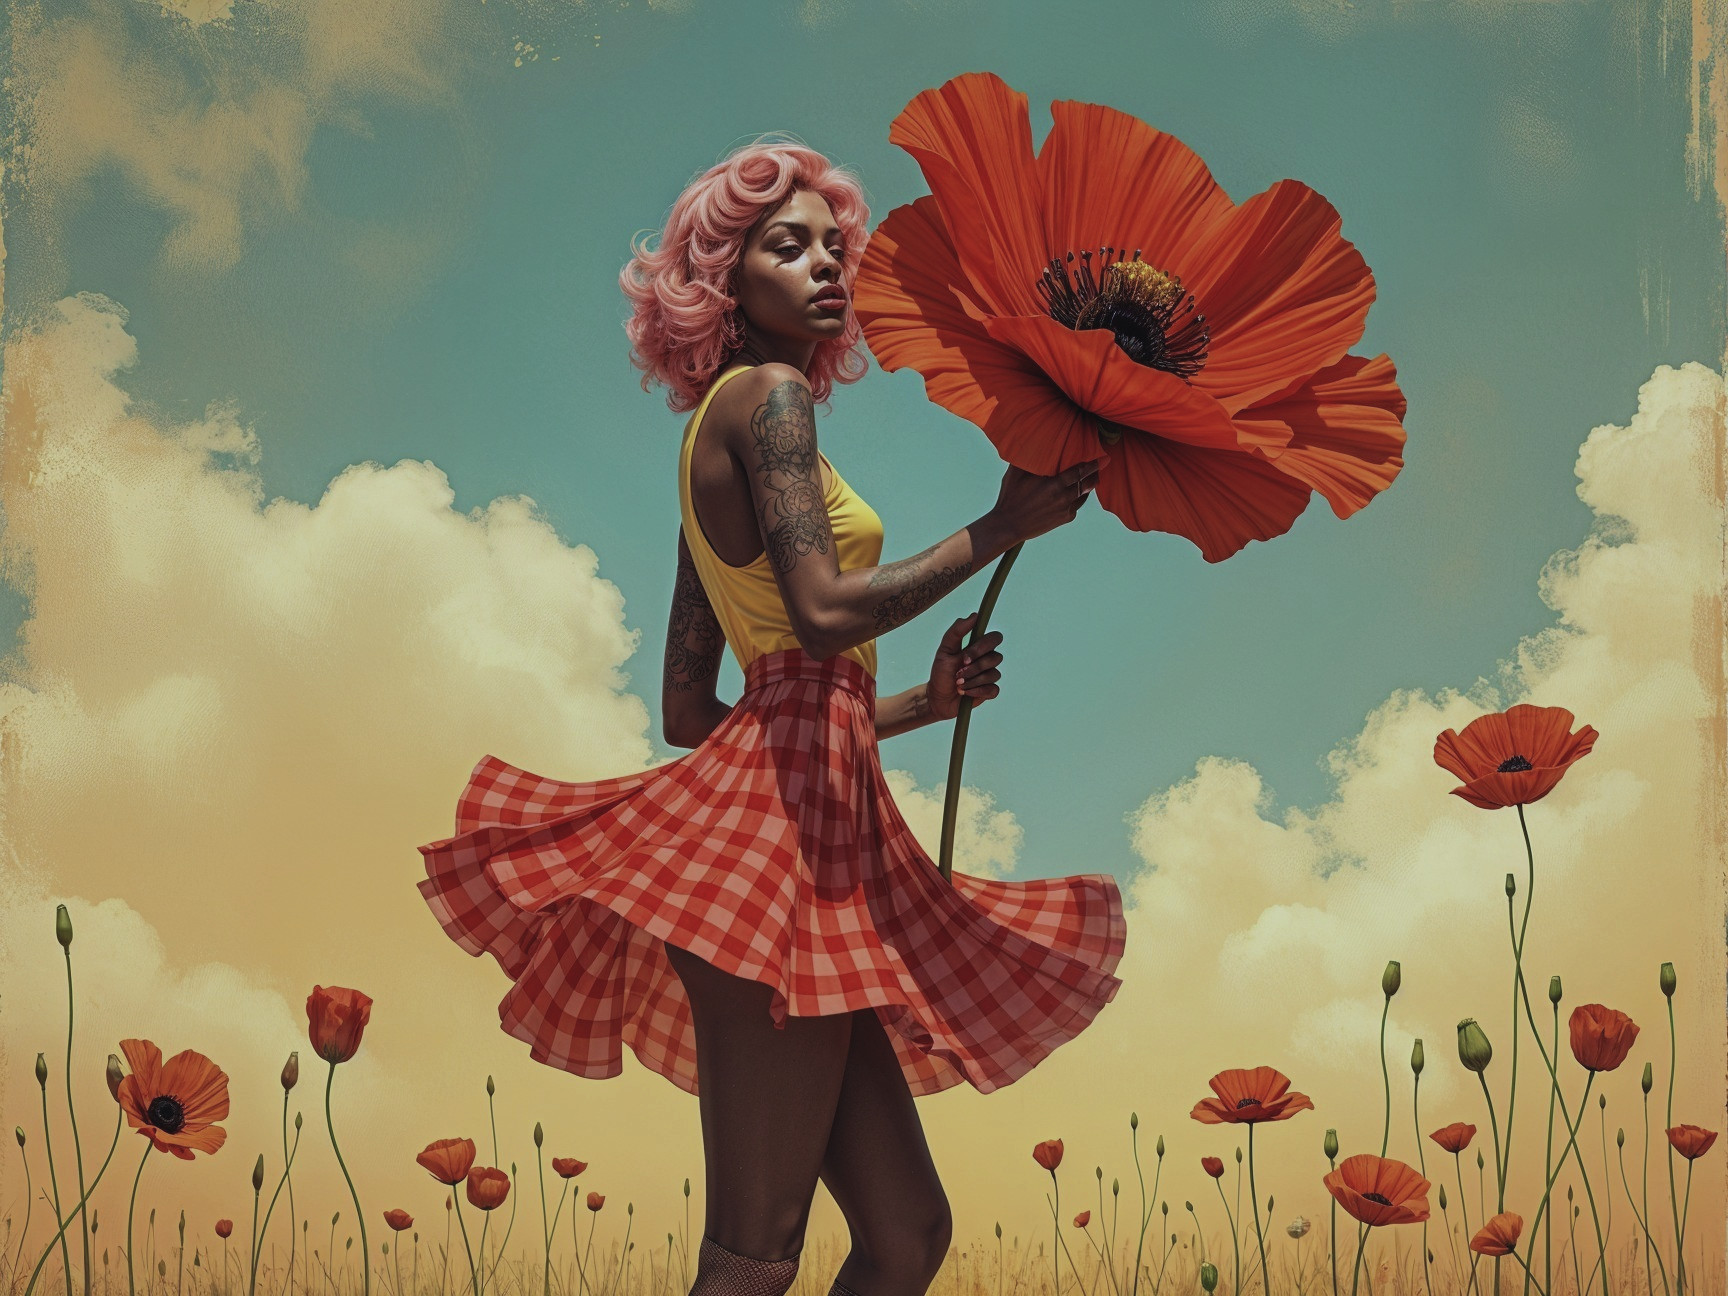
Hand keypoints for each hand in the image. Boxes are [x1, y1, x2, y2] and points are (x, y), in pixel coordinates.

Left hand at [926, 612, 1003, 722]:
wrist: (938, 697)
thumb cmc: (941, 672)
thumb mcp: (944, 650)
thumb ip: (957, 631)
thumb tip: (974, 616)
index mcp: (978, 647)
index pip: (994, 638)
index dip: (982, 648)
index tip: (965, 657)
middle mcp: (987, 659)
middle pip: (996, 657)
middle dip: (975, 667)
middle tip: (959, 673)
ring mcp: (990, 675)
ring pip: (993, 674)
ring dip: (972, 680)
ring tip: (958, 684)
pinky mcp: (990, 691)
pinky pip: (993, 689)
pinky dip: (976, 691)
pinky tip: (965, 692)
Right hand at [990, 455, 1106, 545]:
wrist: (1009, 525)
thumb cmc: (1010, 497)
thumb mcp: (1015, 473)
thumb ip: (1028, 458)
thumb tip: (1033, 440)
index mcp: (1053, 484)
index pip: (1080, 471)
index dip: (1093, 463)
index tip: (1102, 457)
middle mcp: (1063, 497)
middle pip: (1087, 482)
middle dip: (1095, 472)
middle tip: (1101, 463)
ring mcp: (1066, 509)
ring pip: (1085, 494)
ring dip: (1089, 484)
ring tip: (1091, 475)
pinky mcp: (1066, 519)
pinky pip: (1078, 504)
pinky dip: (1078, 496)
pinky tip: (1076, 490)